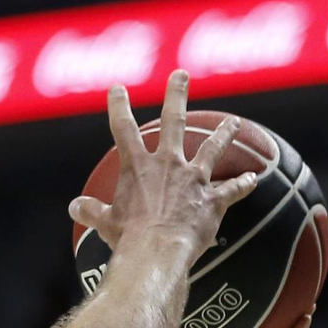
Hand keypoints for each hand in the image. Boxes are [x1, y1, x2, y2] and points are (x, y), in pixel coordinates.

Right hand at [69, 69, 257, 264]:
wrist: (157, 252)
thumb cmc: (127, 238)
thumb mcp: (104, 223)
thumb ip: (90, 210)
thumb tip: (75, 206)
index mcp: (137, 167)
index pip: (123, 129)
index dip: (119, 106)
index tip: (117, 88)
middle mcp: (168, 164)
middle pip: (174, 121)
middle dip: (176, 95)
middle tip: (181, 75)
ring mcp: (193, 179)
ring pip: (211, 149)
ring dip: (223, 134)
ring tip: (232, 123)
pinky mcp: (212, 200)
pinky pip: (230, 190)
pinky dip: (242, 185)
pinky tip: (252, 179)